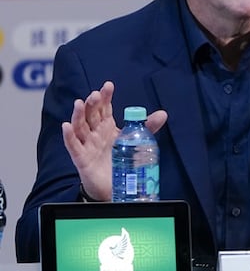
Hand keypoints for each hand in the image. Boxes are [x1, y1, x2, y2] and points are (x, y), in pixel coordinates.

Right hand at [61, 81, 167, 200]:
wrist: (114, 184)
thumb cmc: (120, 159)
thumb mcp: (135, 140)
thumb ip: (147, 127)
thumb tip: (163, 113)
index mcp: (107, 126)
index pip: (104, 108)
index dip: (105, 97)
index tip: (108, 85)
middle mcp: (95, 132)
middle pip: (91, 114)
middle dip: (92, 103)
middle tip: (95, 94)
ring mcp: (86, 144)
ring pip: (80, 127)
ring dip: (78, 115)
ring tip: (79, 103)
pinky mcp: (81, 158)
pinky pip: (73, 146)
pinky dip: (69, 136)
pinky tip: (66, 126)